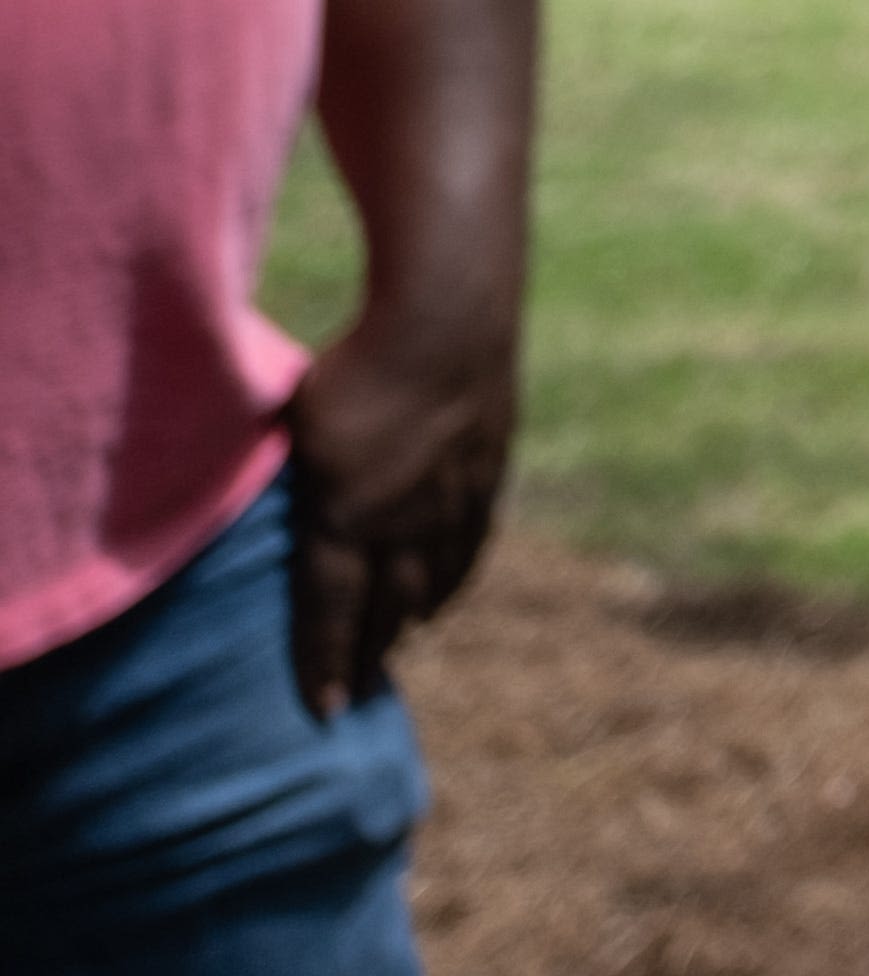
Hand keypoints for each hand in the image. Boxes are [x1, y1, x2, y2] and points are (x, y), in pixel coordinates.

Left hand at [281, 302, 512, 713]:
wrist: (451, 316)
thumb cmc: (354, 365)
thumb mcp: (292, 424)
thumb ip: (274, 476)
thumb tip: (221, 499)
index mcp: (346, 517)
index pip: (329, 611)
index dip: (323, 664)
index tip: (321, 712)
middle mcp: (404, 524)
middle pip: (385, 610)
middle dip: (366, 656)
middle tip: (352, 696)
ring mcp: (453, 502)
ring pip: (432, 583)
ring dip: (409, 622)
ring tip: (391, 650)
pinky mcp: (488, 474)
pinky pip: (472, 546)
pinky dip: (453, 580)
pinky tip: (441, 597)